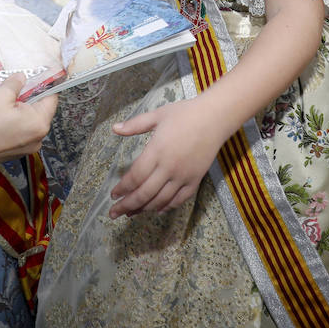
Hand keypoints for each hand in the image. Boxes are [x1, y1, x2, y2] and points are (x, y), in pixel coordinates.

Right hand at [0, 73, 57, 170]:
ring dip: (14, 110)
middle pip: (38, 111)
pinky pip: (13, 133)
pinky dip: (6, 123)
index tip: (36, 74)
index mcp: (39, 124)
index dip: (44, 84)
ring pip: (24, 122)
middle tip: (9, 86)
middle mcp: (35, 140)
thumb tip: (22, 79)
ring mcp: (21, 150)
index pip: (51, 98)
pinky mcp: (7, 155)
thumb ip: (15, 84)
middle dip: (25, 97)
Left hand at [109, 99, 228, 216]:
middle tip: (115, 213)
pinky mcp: (196, 180)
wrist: (215, 118)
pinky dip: (167, 207)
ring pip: (161, 200)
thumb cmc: (185, 114)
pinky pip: (180, 199)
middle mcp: (169, 167)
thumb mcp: (157, 116)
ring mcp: (183, 176)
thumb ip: (135, 125)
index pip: (135, 177)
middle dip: (127, 205)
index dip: (122, 188)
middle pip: (144, 193)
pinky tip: (157, 210)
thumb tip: (114, 128)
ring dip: (144, 209)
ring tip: (132, 214)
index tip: (113, 195)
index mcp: (156, 151)